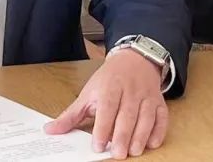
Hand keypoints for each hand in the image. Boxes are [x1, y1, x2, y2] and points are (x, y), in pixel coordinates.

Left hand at [45, 47, 166, 158]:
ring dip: (141, 135)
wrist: (134, 59)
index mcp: (110, 87)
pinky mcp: (159, 101)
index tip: (98, 145)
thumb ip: (71, 115)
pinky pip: (162, 116)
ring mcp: (147, 95)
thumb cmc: (109, 79)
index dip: (103, 127)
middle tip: (118, 153)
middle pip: (128, 114)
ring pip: (146, 116)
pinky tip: (152, 143)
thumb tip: (50, 130)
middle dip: (123, 135)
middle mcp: (130, 90)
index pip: (108, 107)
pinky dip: (159, 130)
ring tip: (134, 151)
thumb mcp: (88, 93)